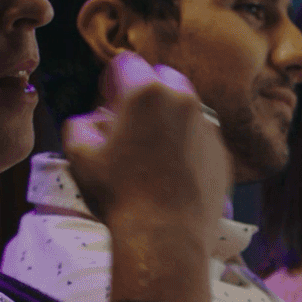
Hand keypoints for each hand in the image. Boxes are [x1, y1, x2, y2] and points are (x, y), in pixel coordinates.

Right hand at [61, 51, 228, 242]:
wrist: (166, 236)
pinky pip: (202, 137)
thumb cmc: (119, 195)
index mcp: (146, 94)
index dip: (113, 81)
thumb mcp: (80, 158)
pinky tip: (173, 172)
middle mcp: (183, 101)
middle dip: (147, 92)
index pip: (126, 65)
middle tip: (132, 121)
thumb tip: (90, 122)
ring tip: (152, 150)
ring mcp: (208, 127)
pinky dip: (188, 144)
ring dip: (170, 118)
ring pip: (187, 108)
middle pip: (163, 79)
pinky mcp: (222, 153)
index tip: (108, 101)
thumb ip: (79, 126)